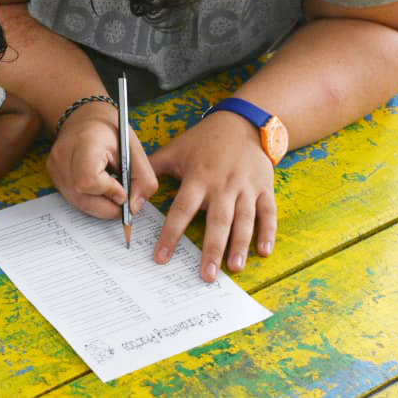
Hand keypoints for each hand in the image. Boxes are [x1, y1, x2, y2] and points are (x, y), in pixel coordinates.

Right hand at [47, 101, 157, 218]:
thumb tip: (134, 207)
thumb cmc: (109, 129)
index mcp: (85, 142)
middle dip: (108, 206)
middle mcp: (63, 155)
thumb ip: (142, 178)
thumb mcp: (134, 149)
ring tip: (112, 190)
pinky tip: (100, 187)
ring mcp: (55, 166)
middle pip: (82, 197)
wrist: (84, 115)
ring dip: (101, 205)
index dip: (109, 191)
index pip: (88, 180)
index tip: (123, 190)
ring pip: (78, 203)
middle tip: (123, 199)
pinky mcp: (53, 174)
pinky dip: (91, 200)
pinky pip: (73, 199)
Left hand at [148, 112, 275, 282]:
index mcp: (199, 177)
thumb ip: (153, 167)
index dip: (171, 234)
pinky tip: (263, 251)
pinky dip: (268, 232)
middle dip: (211, 249)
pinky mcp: (264, 188)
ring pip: (244, 220)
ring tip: (233, 268)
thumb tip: (129, 186)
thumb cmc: (206, 138)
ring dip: (239, 245)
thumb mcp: (177, 148)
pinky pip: (268, 212)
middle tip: (206, 275)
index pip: (182, 210)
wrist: (244, 122)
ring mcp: (246, 187)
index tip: (161, 257)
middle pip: (217, 221)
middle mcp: (223, 185)